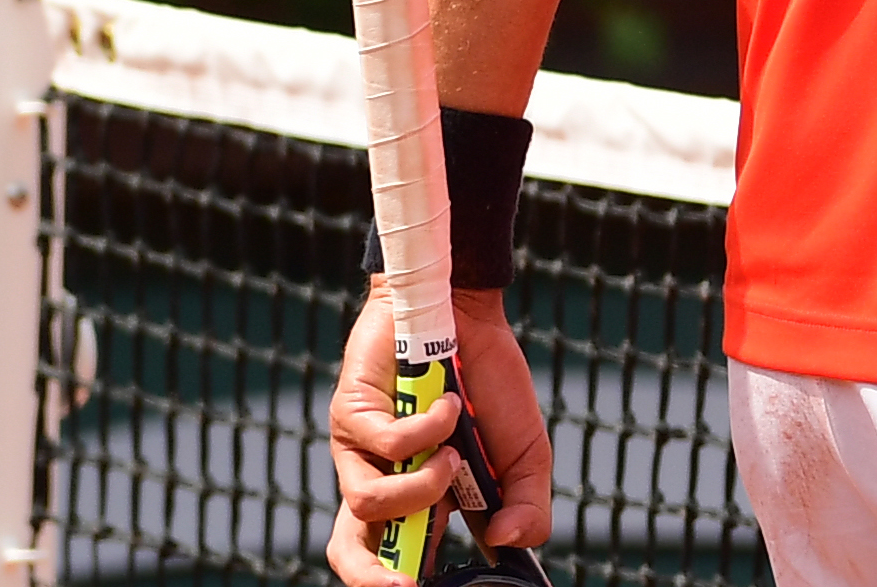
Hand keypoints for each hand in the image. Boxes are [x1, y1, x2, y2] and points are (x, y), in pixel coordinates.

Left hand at [325, 288, 552, 586]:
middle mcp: (382, 480)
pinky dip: (431, 428)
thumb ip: (527, 507)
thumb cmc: (491, 386)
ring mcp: (361, 450)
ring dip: (424, 486)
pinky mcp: (351, 415)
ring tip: (453, 454)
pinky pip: (387, 444)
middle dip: (373, 578)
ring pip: (369, 503)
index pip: (391, 560)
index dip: (396, 583)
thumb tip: (510, 543)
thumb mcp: (526, 456)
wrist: (469, 316)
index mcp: (416, 500)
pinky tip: (450, 405)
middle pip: (349, 551)